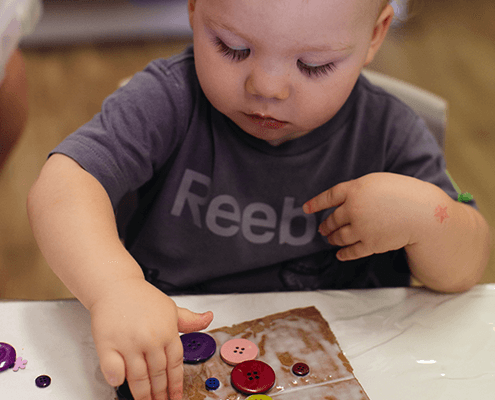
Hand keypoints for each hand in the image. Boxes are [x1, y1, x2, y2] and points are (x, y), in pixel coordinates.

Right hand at [89, 278, 212, 399]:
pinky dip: (118, 380)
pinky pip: (113, 370)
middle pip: (158, 375)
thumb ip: (190, 320)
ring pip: (138, 377)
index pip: (175, 365)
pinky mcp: (107, 344)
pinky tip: (121, 384)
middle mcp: (150, 339)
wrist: (116, 286)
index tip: (175, 397)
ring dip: (142, 394)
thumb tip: (208, 318)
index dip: (176, 385)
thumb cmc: (142, 298)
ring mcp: (129, 343)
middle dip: (160, 394)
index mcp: (167, 331)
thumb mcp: (171, 308)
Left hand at [304, 172, 434, 260]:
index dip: (316, 203)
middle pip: (333, 219)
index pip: (328, 196)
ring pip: (339, 236)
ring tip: (329, 239)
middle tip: (322, 228)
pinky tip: (339, 254)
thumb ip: (358, 190)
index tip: (306, 208)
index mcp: (355, 189)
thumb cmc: (404, 193)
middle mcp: (353, 208)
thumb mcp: (377, 182)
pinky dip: (343, 253)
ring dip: (332, 238)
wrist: (424, 214)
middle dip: (326, 225)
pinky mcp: (370, 244)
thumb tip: (344, 200)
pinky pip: (351, 251)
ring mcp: (361, 228)